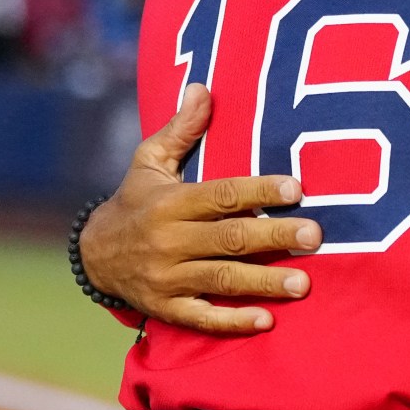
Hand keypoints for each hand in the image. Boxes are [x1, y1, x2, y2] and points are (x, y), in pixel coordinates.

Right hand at [78, 84, 320, 333]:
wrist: (94, 255)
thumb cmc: (135, 200)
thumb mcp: (149, 160)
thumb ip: (181, 129)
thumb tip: (202, 88)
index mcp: (170, 203)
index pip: (221, 195)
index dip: (259, 192)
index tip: (296, 189)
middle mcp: (168, 241)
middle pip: (229, 239)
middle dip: (274, 237)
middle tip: (315, 235)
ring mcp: (167, 278)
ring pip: (222, 280)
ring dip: (264, 282)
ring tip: (304, 283)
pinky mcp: (165, 308)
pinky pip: (202, 319)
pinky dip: (233, 321)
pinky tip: (267, 321)